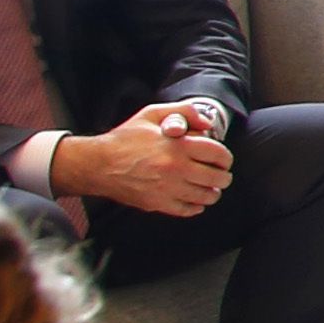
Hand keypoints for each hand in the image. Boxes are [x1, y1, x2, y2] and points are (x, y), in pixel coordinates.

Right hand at [54, 102, 234, 216]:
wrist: (98, 164)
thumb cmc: (124, 138)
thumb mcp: (152, 114)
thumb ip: (183, 112)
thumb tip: (207, 123)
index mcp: (178, 146)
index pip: (218, 154)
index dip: (226, 158)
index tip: (224, 160)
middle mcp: (175, 168)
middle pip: (216, 178)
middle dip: (223, 177)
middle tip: (222, 176)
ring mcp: (166, 188)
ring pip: (204, 196)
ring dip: (213, 193)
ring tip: (212, 189)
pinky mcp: (156, 203)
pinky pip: (186, 210)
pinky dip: (196, 207)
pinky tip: (196, 202)